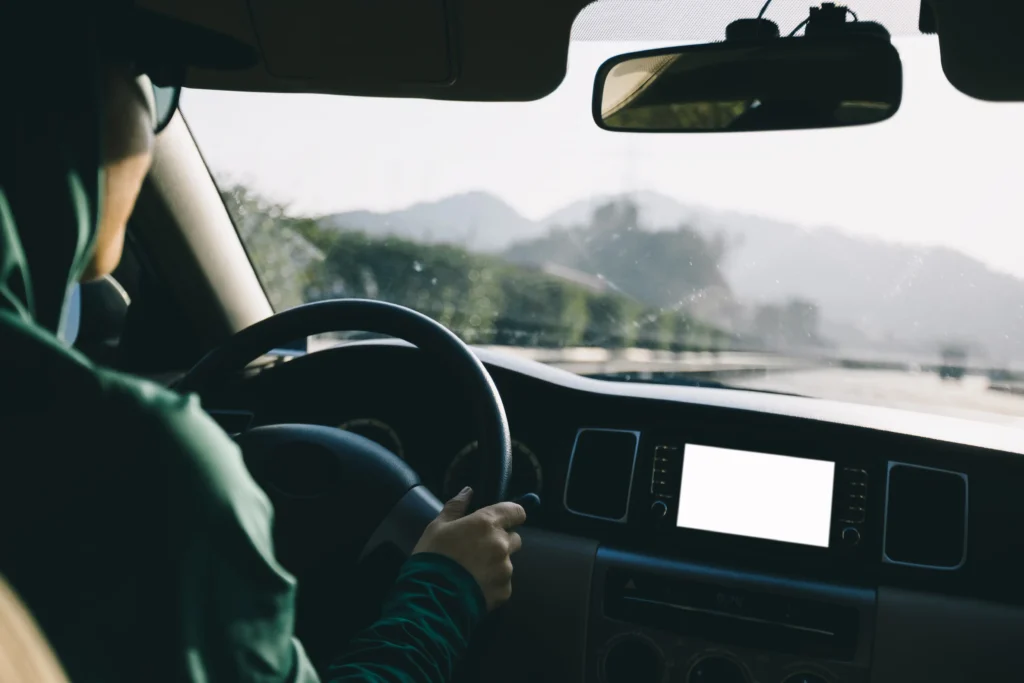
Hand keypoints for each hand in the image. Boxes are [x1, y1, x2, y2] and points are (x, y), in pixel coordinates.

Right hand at [413, 487, 525, 610]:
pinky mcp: (504, 592)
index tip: (502, 520)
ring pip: (508, 561)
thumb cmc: (433, 557)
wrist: (432, 599)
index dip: (511, 515)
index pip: (516, 512)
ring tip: (473, 571)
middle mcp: (502, 544)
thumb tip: (468, 491)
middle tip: (480, 548)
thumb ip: (456, 507)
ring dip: (496, 563)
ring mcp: (505, 570)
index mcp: (487, 523)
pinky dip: (493, 583)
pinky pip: (503, 583)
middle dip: (502, 540)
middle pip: (515, 538)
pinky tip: (474, 587)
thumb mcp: (437, 527)